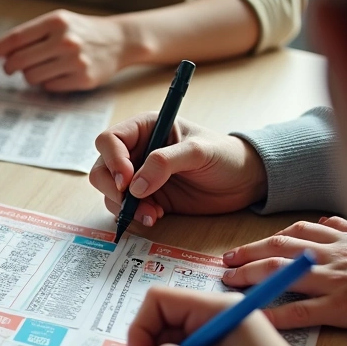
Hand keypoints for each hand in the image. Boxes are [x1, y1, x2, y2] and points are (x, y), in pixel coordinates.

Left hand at [0, 9, 130, 91]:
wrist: (118, 40)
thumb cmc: (79, 31)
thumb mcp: (57, 22)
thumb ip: (30, 35)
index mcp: (55, 22)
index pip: (15, 39)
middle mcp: (65, 40)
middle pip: (18, 61)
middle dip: (10, 66)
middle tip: (13, 65)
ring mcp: (75, 61)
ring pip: (31, 77)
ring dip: (31, 74)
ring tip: (45, 65)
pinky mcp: (82, 79)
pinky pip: (48, 87)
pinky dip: (48, 82)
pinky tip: (61, 72)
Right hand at [90, 113, 268, 227]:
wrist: (244, 182)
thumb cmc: (225, 155)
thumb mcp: (198, 151)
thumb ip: (165, 162)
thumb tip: (135, 186)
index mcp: (145, 128)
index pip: (110, 140)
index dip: (112, 160)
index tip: (126, 180)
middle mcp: (136, 151)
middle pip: (102, 168)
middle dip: (112, 188)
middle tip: (130, 202)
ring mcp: (139, 176)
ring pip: (109, 191)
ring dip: (124, 207)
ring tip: (152, 214)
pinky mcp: (146, 198)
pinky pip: (125, 208)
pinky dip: (135, 216)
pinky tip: (156, 217)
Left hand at [222, 217, 346, 329]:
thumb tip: (327, 220)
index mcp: (340, 239)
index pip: (295, 232)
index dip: (267, 238)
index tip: (248, 246)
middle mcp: (331, 256)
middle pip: (279, 248)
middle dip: (248, 252)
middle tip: (226, 261)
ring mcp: (333, 281)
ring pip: (281, 272)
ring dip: (250, 274)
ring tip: (230, 281)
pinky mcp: (339, 307)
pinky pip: (299, 311)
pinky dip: (272, 314)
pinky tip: (253, 316)